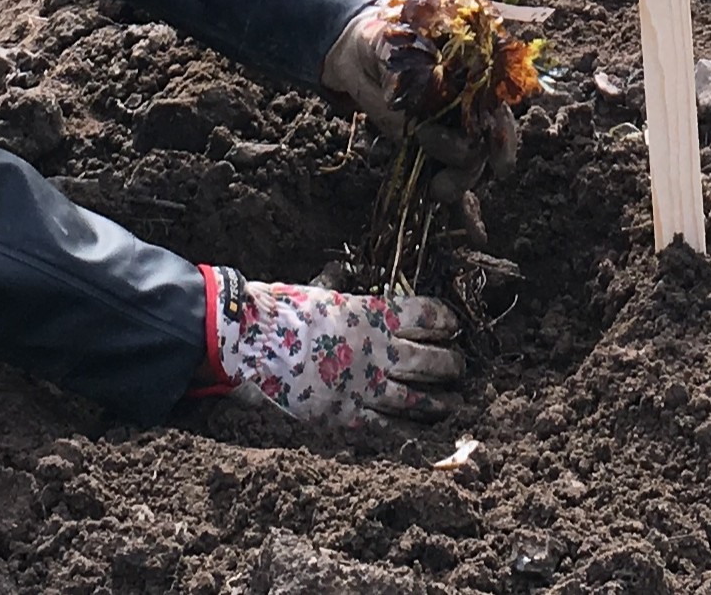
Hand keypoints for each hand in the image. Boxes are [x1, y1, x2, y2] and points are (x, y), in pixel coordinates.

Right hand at [194, 265, 463, 427]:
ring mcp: (364, 386)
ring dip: (439, 402)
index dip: (446, 322)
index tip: (454, 326)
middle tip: (460, 367)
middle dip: (451, 365)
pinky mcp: (346, 416)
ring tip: (454, 405)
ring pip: (416, 398)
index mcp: (374, 315)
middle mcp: (378, 351)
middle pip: (431, 361)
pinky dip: (408, 431)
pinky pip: (386, 427)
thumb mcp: (325, 291)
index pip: (426, 316)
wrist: (251, 340)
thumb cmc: (283, 310)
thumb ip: (348, 294)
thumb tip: (354, 278)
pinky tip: (423, 433)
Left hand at [320, 0, 521, 201]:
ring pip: (471, 164)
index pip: (499, 108)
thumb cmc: (382, 38)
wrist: (358, 51)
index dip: (501, 136)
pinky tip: (477, 233)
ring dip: (459, 182)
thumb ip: (400, 70)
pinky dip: (466, 208)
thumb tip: (406, 106)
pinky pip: (454, 178)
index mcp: (473, 72)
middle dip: (466, 158)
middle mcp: (470, 104)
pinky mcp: (431, 150)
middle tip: (425, 141)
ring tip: (436, 190)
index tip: (492, 159)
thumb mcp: (387, 43)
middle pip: (486, 141)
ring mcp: (452, 129)